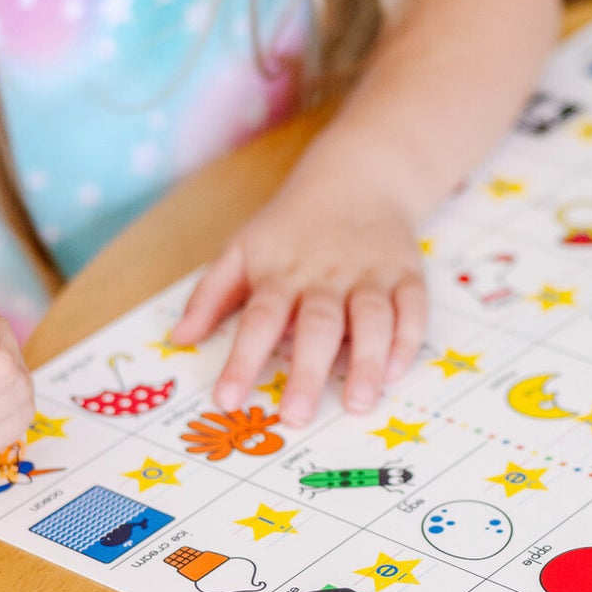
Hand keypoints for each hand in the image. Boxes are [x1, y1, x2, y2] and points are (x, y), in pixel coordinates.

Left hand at [170, 174, 428, 426]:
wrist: (357, 176)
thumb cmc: (292, 226)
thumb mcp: (243, 248)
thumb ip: (211, 294)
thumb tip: (179, 339)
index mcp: (281, 273)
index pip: (259, 319)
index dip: (242, 360)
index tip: (228, 400)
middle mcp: (326, 276)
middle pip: (318, 325)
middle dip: (308, 371)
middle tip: (297, 416)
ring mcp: (370, 275)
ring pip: (371, 319)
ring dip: (365, 361)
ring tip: (357, 403)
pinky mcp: (406, 274)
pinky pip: (412, 308)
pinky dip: (408, 340)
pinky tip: (395, 372)